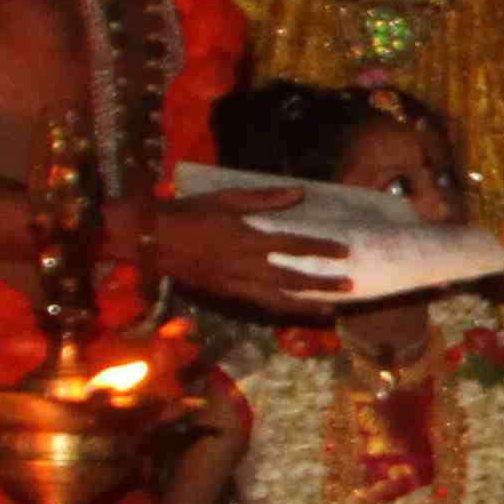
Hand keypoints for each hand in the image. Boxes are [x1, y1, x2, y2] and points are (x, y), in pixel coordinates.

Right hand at [139, 192, 344, 312]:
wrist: (153, 240)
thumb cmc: (190, 212)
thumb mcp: (226, 198)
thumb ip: (264, 198)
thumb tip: (300, 193)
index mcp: (247, 240)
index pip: (293, 245)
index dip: (320, 248)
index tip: (344, 251)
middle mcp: (245, 266)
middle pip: (292, 280)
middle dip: (322, 284)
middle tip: (350, 285)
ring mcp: (235, 284)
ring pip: (278, 301)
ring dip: (306, 305)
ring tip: (330, 309)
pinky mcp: (225, 295)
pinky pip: (259, 306)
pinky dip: (281, 309)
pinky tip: (295, 310)